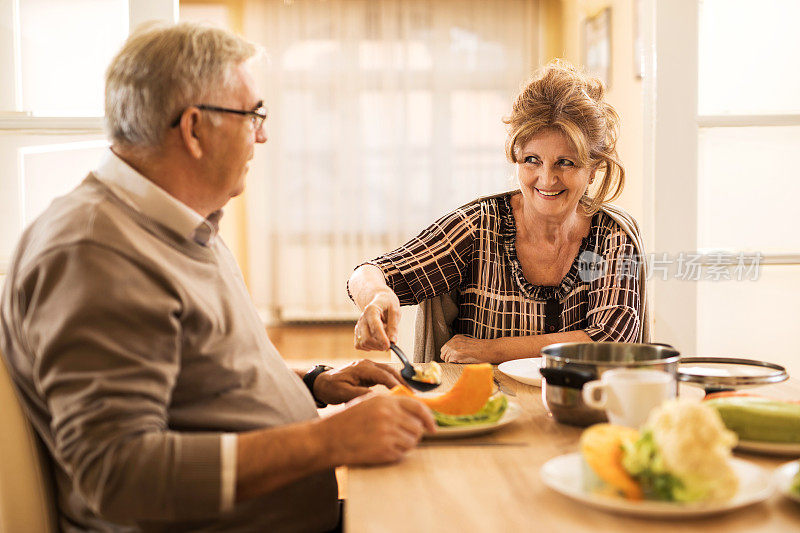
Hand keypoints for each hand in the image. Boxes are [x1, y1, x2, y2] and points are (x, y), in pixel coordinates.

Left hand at [313, 359, 402, 404]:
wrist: (321, 383)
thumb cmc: (331, 388)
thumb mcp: (343, 394)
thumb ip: (360, 395)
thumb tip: (378, 399)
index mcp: (362, 368)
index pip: (384, 375)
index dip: (396, 385)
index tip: (406, 395)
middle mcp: (367, 364)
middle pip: (390, 371)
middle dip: (402, 382)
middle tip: (413, 396)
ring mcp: (369, 366)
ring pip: (389, 372)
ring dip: (400, 382)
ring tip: (409, 395)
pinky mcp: (369, 372)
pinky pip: (385, 375)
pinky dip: (393, 382)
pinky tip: (399, 392)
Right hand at [318, 393, 436, 464]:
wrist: (327, 439)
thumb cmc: (346, 421)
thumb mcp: (366, 402)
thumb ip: (389, 404)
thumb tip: (414, 412)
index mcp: (385, 401)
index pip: (418, 407)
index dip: (428, 418)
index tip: (432, 427)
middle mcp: (389, 415)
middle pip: (418, 427)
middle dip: (413, 434)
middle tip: (399, 437)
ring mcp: (388, 433)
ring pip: (412, 441)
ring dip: (404, 445)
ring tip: (387, 443)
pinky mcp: (384, 450)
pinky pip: (402, 454)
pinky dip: (395, 454)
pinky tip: (380, 450)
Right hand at [354, 290, 400, 350]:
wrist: (380, 300)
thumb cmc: (388, 306)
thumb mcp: (395, 312)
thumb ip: (394, 327)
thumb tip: (392, 342)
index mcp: (372, 310)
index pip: (375, 327)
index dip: (382, 338)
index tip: (389, 346)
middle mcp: (362, 318)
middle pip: (367, 338)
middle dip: (379, 345)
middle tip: (389, 345)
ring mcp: (358, 325)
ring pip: (363, 343)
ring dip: (375, 347)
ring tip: (384, 340)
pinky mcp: (356, 332)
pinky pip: (359, 345)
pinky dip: (369, 347)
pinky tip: (376, 341)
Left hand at [440, 334, 494, 363]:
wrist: (489, 349)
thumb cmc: (481, 349)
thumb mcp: (467, 344)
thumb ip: (458, 346)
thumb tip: (451, 355)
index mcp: (456, 338)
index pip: (444, 348)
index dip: (447, 354)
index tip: (453, 358)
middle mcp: (453, 341)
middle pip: (443, 353)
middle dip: (447, 358)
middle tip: (456, 361)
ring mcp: (454, 347)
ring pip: (445, 358)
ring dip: (451, 361)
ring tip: (461, 361)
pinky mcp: (456, 354)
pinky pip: (449, 361)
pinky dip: (454, 363)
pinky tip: (462, 361)